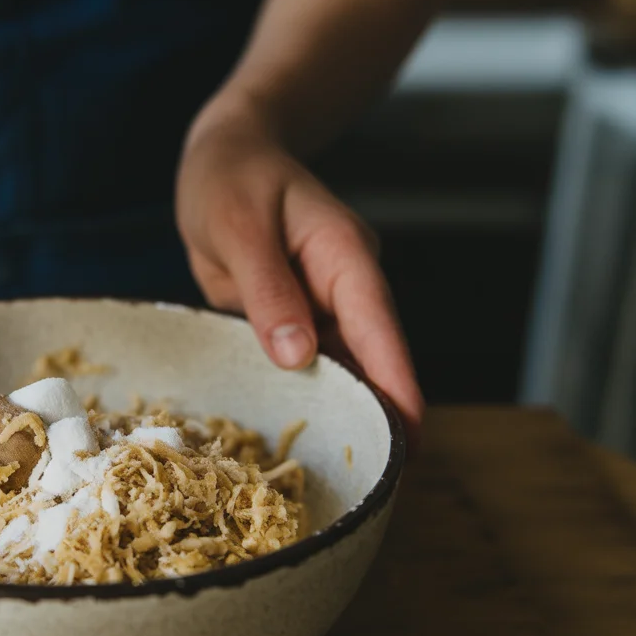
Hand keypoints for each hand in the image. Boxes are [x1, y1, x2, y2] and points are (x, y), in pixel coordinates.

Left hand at [176, 102, 424, 441]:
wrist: (224, 156)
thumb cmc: (230, 179)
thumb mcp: (240, 227)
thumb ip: (268, 289)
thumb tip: (299, 356)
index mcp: (343, 254)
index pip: (377, 326)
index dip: (396, 382)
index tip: (411, 435)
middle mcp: (343, 283)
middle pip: (371, 357)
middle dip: (379, 413)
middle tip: (382, 478)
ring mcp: (322, 303)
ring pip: (340, 366)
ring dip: (342, 411)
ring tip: (347, 472)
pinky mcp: (295, 317)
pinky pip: (306, 363)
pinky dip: (306, 396)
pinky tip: (304, 437)